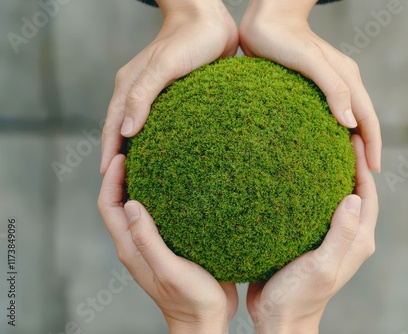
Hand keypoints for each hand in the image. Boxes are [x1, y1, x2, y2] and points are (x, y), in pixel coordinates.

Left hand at [97, 154, 237, 333]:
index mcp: (132, 249)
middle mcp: (139, 244)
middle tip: (137, 150)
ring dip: (142, 184)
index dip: (111, 180)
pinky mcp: (174, 245)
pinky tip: (180, 186)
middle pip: (120, 203)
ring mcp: (156, 244)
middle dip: (122, 176)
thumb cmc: (190, 300)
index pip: (110, 207)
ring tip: (156, 160)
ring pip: (141, 208)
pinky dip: (163, 196)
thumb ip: (148, 241)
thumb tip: (132, 204)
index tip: (123, 156)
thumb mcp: (169, 270)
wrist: (207, 321)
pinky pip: (162, 216)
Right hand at [100, 0, 237, 173]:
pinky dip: (161, 141)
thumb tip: (127, 131)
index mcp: (130, 87)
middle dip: (121, 157)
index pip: (113, 127)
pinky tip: (169, 155)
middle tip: (127, 185)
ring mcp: (157, 96)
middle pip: (124, 131)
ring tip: (146, 177)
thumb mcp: (165, 66)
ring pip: (143, 130)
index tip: (107, 179)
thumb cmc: (190, 40)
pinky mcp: (176, 98)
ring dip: (142, 151)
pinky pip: (163, 124)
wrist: (212, 21)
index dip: (108, 153)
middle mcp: (140, 93)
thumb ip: (144, 95)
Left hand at [239, 0, 380, 171]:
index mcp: (348, 78)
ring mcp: (328, 86)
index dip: (373, 145)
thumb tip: (349, 122)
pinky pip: (327, 116)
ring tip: (343, 170)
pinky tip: (322, 148)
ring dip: (349, 144)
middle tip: (360, 178)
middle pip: (361, 122)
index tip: (374, 171)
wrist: (266, 19)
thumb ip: (332, 86)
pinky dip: (331, 134)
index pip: (367, 118)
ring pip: (345, 120)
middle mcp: (342, 83)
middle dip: (365, 150)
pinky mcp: (312, 89)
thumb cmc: (282, 38)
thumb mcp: (308, 60)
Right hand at [246, 134, 377, 333]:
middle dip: (349, 167)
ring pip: (335, 201)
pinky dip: (313, 192)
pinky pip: (317, 210)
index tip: (353, 141)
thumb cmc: (299, 297)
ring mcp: (329, 240)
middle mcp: (347, 239)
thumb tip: (354, 196)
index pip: (367, 197)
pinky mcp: (310, 242)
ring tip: (317, 152)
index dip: (362, 168)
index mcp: (356, 242)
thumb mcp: (322, 265)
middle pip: (355, 194)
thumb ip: (341, 234)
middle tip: (336, 139)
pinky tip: (296, 180)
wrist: (278, 318)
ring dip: (331, 177)